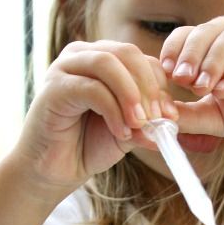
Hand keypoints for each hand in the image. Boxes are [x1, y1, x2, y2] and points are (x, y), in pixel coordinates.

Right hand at [11, 40, 178, 196]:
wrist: (52, 171)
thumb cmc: (87, 146)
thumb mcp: (127, 130)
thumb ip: (147, 120)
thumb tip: (171, 120)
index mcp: (103, 60)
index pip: (140, 58)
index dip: (160, 84)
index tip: (170, 116)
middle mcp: (83, 55)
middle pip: (127, 53)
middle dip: (148, 87)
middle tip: (158, 119)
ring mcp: (66, 68)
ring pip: (109, 64)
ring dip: (131, 95)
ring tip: (140, 124)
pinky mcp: (54, 87)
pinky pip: (92, 89)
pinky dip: (113, 111)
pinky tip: (121, 133)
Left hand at [159, 15, 223, 158]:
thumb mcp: (215, 116)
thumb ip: (187, 114)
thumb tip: (154, 116)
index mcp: (216, 43)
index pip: (187, 35)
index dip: (173, 52)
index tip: (165, 76)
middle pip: (205, 31)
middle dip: (190, 56)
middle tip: (180, 79)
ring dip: (212, 61)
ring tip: (201, 87)